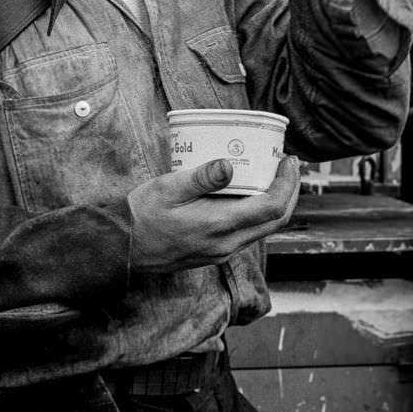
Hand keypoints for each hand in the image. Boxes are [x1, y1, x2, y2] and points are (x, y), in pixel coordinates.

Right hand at [127, 156, 300, 272]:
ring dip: (277, 202)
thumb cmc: (142, 214)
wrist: (123, 248)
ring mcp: (222, 251)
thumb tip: (228, 165)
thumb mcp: (168, 188)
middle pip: (276, 221)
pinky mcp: (215, 252)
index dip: (287, 183)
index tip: (287, 159)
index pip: (271, 208)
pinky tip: (250, 193)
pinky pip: (249, 233)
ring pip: (264, 229)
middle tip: (287, 163)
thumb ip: (200, 177)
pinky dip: (259, 212)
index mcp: (218, 226)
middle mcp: (226, 244)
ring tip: (273, 174)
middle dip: (289, 191)